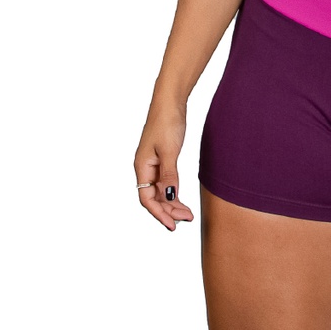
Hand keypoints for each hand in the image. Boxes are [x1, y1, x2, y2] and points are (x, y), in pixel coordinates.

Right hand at [134, 100, 195, 230]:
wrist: (170, 103)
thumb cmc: (167, 123)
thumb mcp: (170, 151)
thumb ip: (170, 175)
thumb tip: (170, 197)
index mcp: (142, 166)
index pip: (147, 199)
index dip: (159, 214)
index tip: (172, 226)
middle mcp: (145, 169)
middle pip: (153, 199)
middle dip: (169, 211)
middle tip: (187, 219)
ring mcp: (153, 166)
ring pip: (160, 194)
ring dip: (173, 205)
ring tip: (188, 215)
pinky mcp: (162, 162)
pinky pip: (165, 185)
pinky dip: (174, 195)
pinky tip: (183, 202)